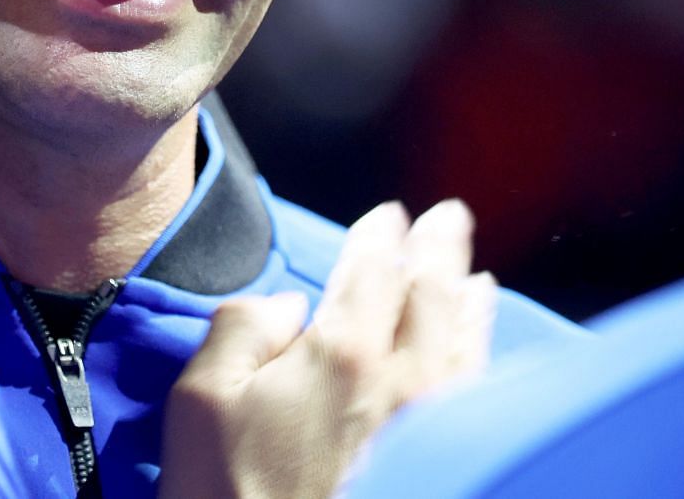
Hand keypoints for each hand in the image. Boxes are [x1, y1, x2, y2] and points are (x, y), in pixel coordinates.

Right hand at [158, 200, 497, 498]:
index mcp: (343, 354)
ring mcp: (431, 428)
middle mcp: (403, 383)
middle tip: (449, 217)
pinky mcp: (441, 466)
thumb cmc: (227, 490)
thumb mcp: (202, 398)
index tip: (389, 214)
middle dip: (441, 250)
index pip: (373, 271)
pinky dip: (481, 357)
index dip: (381, 235)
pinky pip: (476, 395)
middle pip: (434, 297)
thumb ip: (243, 329)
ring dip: (470, 302)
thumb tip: (288, 305)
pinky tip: (476, 356)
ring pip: (466, 345)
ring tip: (476, 280)